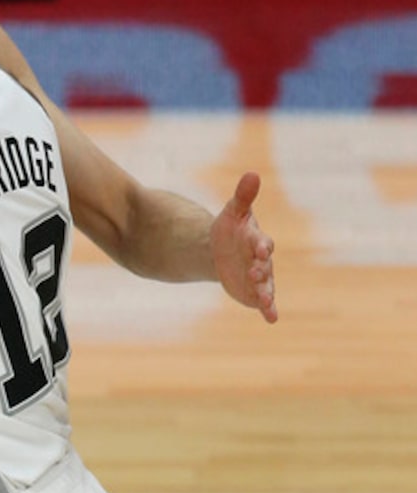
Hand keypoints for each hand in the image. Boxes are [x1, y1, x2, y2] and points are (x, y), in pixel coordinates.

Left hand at [210, 171, 277, 323]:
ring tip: (265, 300)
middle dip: (261, 270)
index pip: (262, 242)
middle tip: (256, 273)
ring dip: (266, 292)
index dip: (261, 246)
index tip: (260, 249)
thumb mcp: (233, 212)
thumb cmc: (230, 229)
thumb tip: (252, 174)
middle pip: (265, 266)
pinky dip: (269, 309)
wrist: (220, 251)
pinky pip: (264, 302)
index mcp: (257, 240)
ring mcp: (260, 277)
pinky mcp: (254, 292)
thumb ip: (243, 197)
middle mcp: (262, 260)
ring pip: (266, 286)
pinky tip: (272, 318)